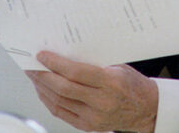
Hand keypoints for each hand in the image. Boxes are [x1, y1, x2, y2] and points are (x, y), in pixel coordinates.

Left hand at [27, 51, 157, 132]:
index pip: (76, 73)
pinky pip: (61, 113)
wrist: (146, 109)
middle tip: (32, 66)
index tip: (42, 56)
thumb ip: (93, 63)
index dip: (55, 63)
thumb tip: (64, 54)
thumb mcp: (118, 67)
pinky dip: (49, 101)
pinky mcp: (88, 126)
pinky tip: (44, 91)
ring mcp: (94, 117)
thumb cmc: (132, 84)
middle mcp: (102, 102)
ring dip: (42, 88)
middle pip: (63, 88)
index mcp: (111, 82)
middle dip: (43, 75)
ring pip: (59, 102)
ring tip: (35, 76)